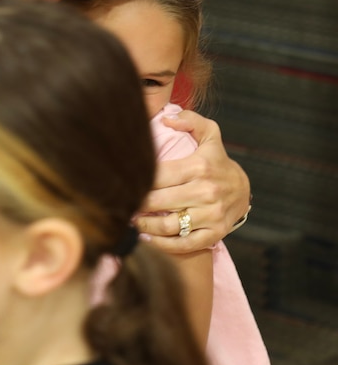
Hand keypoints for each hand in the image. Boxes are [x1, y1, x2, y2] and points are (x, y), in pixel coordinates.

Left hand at [135, 110, 250, 253]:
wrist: (243, 189)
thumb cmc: (217, 160)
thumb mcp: (209, 134)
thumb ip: (190, 120)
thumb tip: (167, 120)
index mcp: (199, 166)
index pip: (159, 175)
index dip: (138, 180)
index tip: (123, 182)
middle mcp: (206, 191)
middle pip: (160, 201)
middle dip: (136, 203)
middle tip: (120, 203)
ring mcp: (211, 215)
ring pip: (170, 226)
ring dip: (145, 226)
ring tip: (130, 221)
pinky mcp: (215, 233)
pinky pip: (185, 244)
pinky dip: (163, 244)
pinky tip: (147, 238)